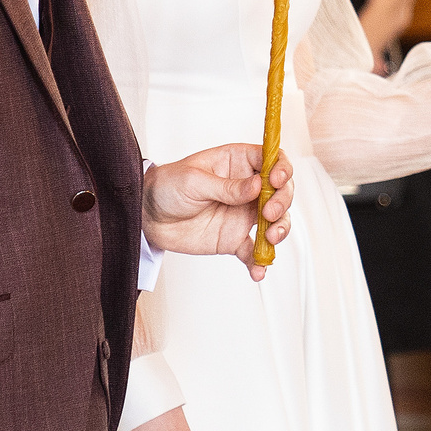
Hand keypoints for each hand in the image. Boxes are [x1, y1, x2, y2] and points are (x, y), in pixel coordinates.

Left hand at [145, 146, 294, 276]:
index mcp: (237, 163)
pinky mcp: (234, 238)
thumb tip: (258, 185)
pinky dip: (260, 261)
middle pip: (280, 191)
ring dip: (280, 230)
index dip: (281, 167)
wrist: (148, 216)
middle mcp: (247, 188)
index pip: (271, 159)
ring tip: (270, 239)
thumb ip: (227, 186)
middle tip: (269, 213)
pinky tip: (259, 270)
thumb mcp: (193, 180)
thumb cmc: (167, 186)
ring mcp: (243, 214)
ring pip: (276, 221)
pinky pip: (254, 251)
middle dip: (282, 201)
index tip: (277, 180)